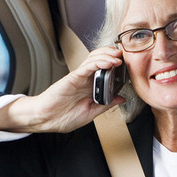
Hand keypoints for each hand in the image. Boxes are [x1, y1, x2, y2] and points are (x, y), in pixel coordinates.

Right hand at [0, 46, 125, 133]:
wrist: (46, 121)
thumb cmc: (63, 117)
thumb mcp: (92, 112)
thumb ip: (106, 103)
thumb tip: (121, 98)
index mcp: (91, 87)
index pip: (106, 71)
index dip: (117, 66)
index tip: (130, 66)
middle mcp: (86, 80)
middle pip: (101, 60)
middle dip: (114, 56)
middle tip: (126, 55)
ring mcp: (79, 77)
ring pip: (95, 59)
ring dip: (108, 56)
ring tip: (119, 57)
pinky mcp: (72, 77)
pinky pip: (87, 66)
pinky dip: (99, 62)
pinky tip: (110, 62)